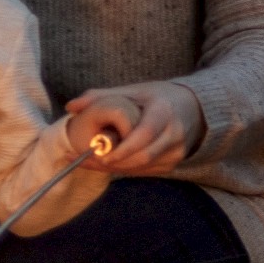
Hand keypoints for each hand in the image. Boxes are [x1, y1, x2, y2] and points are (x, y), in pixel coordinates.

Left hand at [65, 81, 203, 173]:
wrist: (192, 109)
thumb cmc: (157, 98)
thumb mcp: (132, 91)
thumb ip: (99, 96)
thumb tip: (70, 107)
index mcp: (164, 111)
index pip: (144, 135)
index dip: (123, 148)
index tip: (102, 154)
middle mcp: (174, 134)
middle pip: (143, 156)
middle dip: (115, 162)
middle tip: (88, 160)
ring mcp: (176, 152)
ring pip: (143, 167)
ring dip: (117, 167)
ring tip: (92, 161)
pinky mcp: (173, 164)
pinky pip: (145, 171)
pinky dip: (125, 169)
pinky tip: (109, 163)